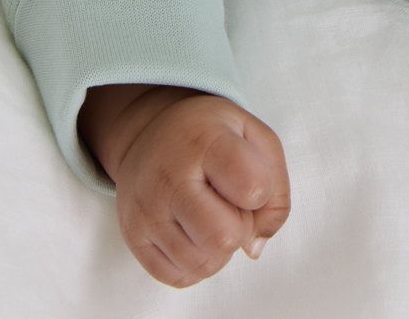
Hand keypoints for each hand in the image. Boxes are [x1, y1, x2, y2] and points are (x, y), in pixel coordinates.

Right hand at [102, 89, 290, 286]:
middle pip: (225, 238)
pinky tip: (193, 234)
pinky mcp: (133, 236)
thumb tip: (254, 247)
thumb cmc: (209, 135)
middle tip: (228, 203)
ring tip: (210, 216)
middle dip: (240, 228)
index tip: (246, 176)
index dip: (261, 191)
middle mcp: (169, 176)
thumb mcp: (254, 136)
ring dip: (219, 249)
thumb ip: (276, 190)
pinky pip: (178, 277)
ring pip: (203, 264)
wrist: (149, 132)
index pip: (253, 188)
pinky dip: (196, 265)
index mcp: (205, 140)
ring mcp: (146, 209)